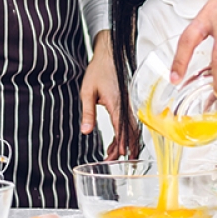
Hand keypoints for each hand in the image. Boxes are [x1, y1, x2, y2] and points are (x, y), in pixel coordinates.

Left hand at [81, 32, 139, 159]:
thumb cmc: (98, 70)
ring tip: (113, 156)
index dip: (122, 142)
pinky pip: (128, 123)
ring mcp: (128, 105)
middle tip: (117, 162)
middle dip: (126, 148)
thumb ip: (87, 112)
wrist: (109, 54)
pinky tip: (116, 144)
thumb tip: (86, 131)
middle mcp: (125, 105)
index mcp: (116, 102)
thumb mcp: (87, 91)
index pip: (121, 126)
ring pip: (130, 129)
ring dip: (124, 143)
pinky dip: (123, 135)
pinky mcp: (127, 105)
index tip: (121, 154)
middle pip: (130, 132)